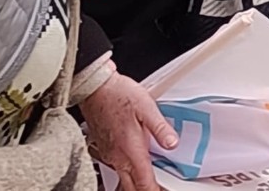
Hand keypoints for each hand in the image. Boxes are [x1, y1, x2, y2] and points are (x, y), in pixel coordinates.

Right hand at [81, 71, 176, 190]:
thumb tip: (173, 143)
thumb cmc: (118, 94)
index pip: (144, 184)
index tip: (166, 189)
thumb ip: (160, 128)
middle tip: (160, 186)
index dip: (156, 190)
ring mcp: (110, 156)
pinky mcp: (105, 150)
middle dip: (146, 190)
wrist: (95, 88)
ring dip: (137, 184)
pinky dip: (129, 173)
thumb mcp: (146, 106)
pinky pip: (117, 169)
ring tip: (151, 178)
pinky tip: (137, 164)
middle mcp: (118, 158)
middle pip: (132, 188)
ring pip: (124, 181)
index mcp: (130, 151)